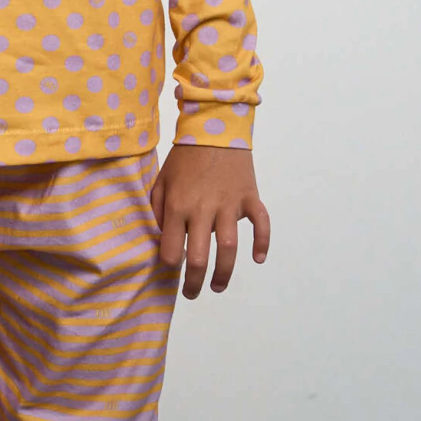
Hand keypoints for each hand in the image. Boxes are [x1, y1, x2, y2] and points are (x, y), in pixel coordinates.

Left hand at [150, 143, 269, 299]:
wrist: (214, 128)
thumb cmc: (184, 157)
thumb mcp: (161, 180)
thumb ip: (157, 210)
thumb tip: (162, 239)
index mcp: (178, 205)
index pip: (172, 250)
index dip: (170, 265)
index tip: (172, 269)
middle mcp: (203, 209)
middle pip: (200, 258)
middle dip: (194, 283)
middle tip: (192, 293)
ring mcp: (229, 204)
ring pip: (229, 248)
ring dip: (224, 274)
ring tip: (217, 287)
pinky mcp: (249, 197)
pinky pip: (261, 224)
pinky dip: (262, 243)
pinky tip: (258, 258)